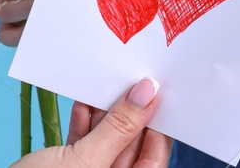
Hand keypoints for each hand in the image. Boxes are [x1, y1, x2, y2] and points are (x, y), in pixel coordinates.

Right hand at [9, 78, 169, 167]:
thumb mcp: (88, 160)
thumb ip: (118, 127)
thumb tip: (146, 94)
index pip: (155, 155)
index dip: (157, 123)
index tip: (154, 90)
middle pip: (131, 146)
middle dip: (129, 114)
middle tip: (129, 79)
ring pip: (106, 141)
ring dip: (104, 114)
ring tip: (104, 85)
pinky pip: (83, 144)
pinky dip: (83, 123)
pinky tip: (82, 103)